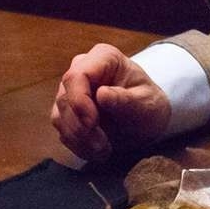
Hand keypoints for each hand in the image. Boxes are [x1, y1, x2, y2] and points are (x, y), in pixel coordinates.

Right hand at [50, 43, 171, 160]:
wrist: (146, 120)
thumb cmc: (149, 105)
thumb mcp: (147, 104)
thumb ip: (126, 100)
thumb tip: (102, 94)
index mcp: (104, 57)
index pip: (77, 75)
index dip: (79, 100)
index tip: (92, 123)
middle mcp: (82, 69)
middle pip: (66, 98)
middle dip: (81, 127)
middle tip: (103, 146)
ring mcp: (71, 90)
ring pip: (60, 116)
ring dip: (80, 139)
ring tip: (104, 150)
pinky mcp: (66, 111)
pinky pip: (62, 130)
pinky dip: (78, 144)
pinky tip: (96, 151)